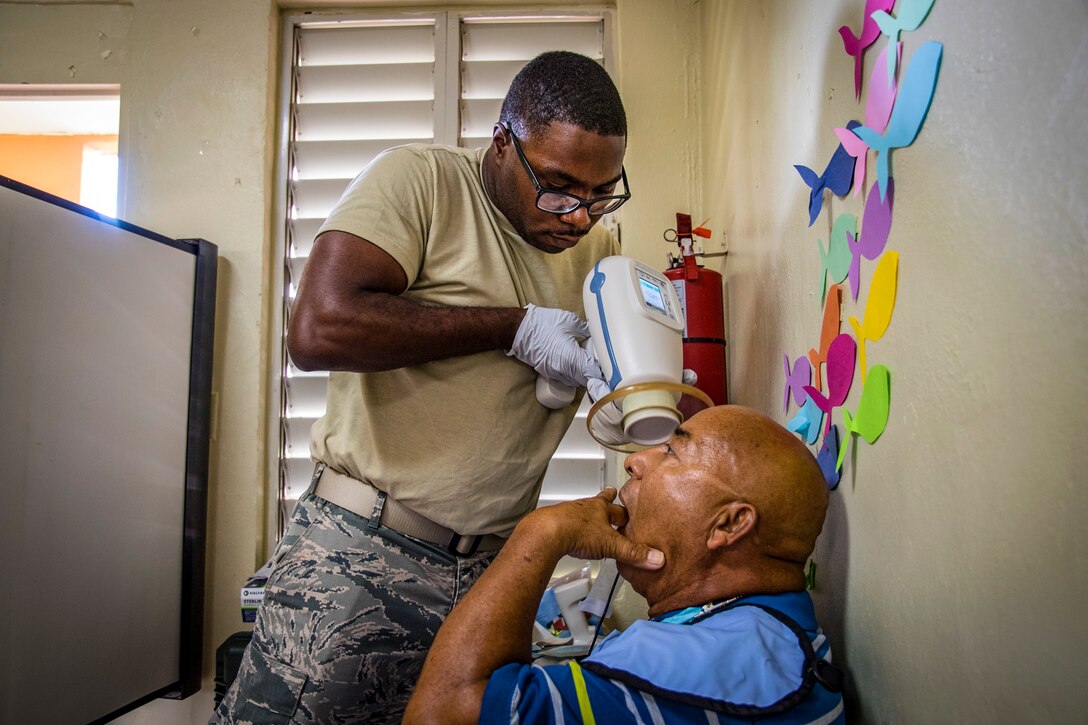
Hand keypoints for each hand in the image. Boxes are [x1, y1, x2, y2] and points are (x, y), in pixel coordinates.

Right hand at [507, 304, 597, 387]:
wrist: (519, 330)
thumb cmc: (543, 324)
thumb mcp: (569, 321)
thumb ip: (585, 329)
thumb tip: (593, 332)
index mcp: (572, 358)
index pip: (593, 372)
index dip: (603, 372)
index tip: (610, 369)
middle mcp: (564, 370)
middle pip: (586, 380)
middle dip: (595, 375)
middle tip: (602, 365)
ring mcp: (555, 373)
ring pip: (575, 381)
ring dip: (584, 375)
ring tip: (590, 364)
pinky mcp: (548, 372)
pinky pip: (565, 378)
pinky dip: (573, 374)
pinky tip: (577, 364)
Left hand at [524, 489, 663, 569]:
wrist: (547, 532)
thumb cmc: (578, 531)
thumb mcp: (611, 544)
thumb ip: (634, 552)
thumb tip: (657, 558)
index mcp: (601, 508)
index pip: (619, 507)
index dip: (625, 509)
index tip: (630, 506)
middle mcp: (586, 507)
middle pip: (599, 502)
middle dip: (606, 500)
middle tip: (610, 494)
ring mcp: (570, 513)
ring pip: (583, 510)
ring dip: (589, 515)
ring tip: (591, 518)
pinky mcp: (556, 523)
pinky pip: (568, 522)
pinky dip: (572, 526)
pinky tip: (571, 533)